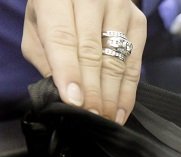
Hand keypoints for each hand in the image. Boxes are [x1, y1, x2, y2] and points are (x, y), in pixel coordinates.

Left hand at [21, 0, 146, 124]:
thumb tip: (66, 93)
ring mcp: (120, 8)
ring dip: (111, 94)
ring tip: (105, 117)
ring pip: (117, 59)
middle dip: (93, 89)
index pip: (63, 37)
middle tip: (91, 115)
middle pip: (93, 51)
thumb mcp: (37, 25)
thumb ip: (46, 56)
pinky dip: (128, 91)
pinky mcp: (138, 22)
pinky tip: (120, 110)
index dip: (69, 71)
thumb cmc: (55, 9)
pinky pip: (135, 63)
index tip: (74, 100)